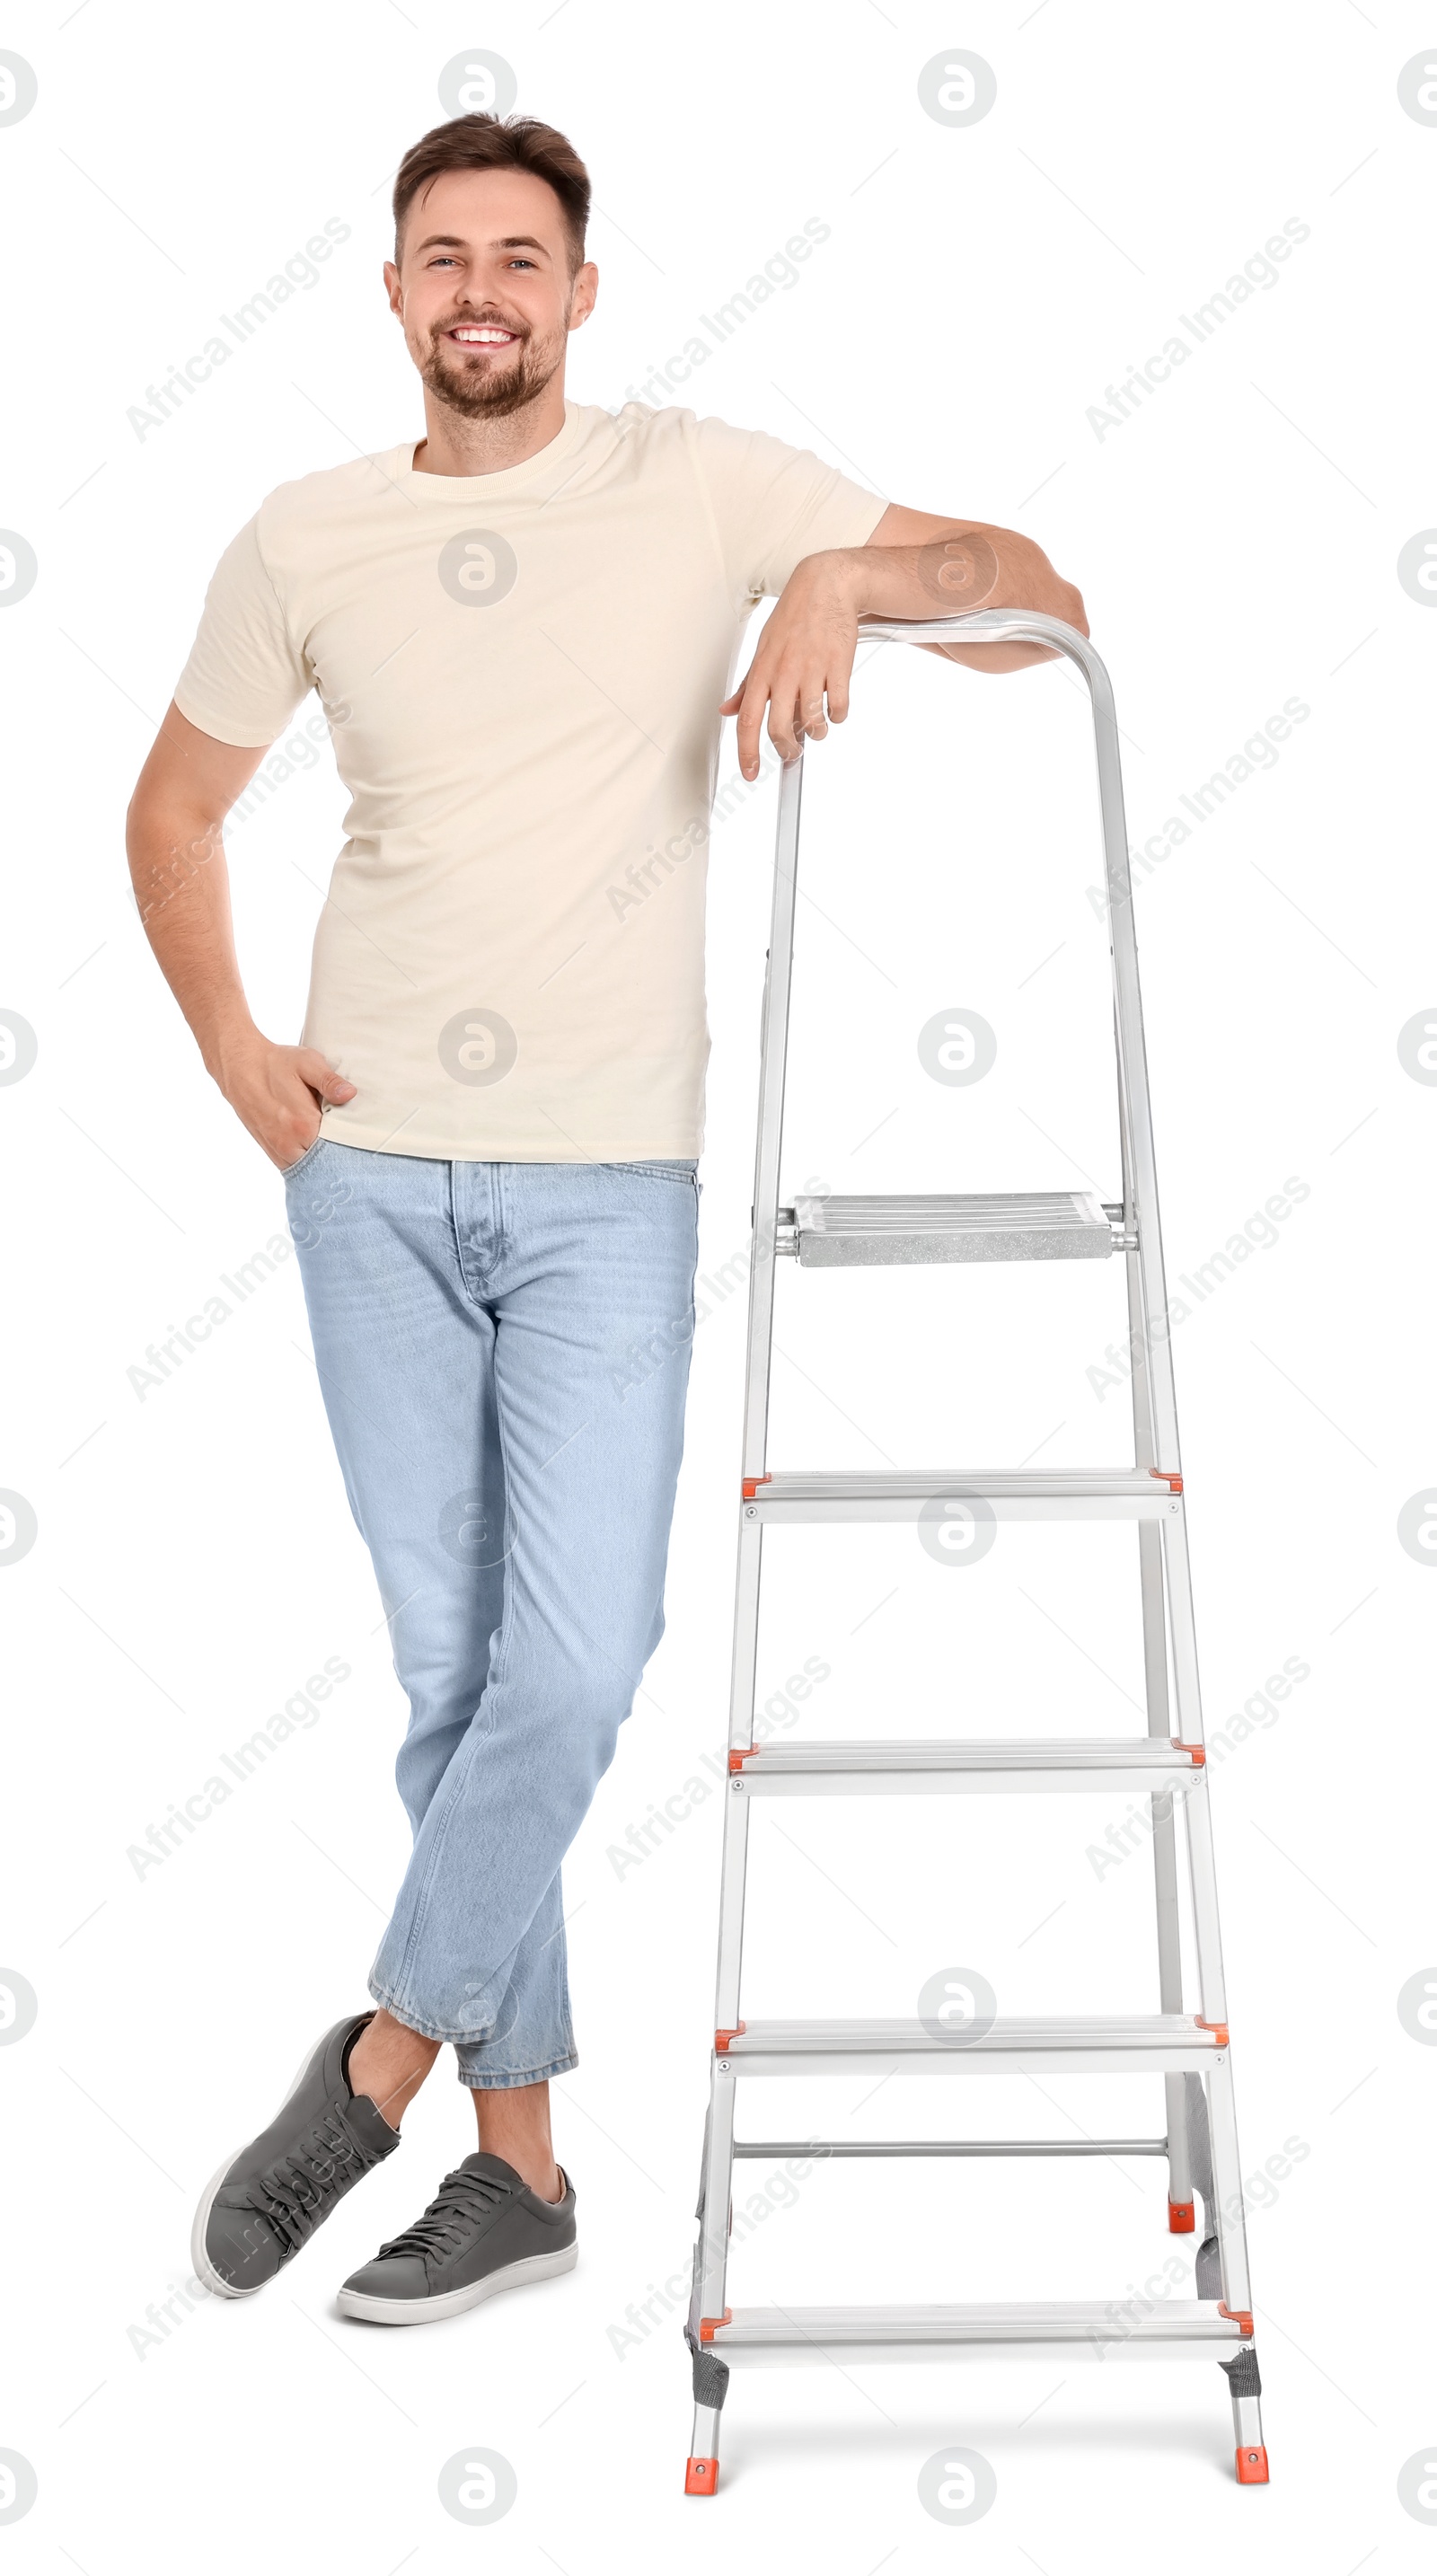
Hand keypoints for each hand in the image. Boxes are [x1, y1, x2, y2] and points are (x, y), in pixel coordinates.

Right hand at [211, 1030, 356, 1170]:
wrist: (240, 1067)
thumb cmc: (276, 1062)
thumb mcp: (307, 1062)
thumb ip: (330, 1081)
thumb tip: (350, 1094)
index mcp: (305, 1123)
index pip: (340, 1146)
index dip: (353, 1143)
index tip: (363, 1138)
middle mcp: (290, 1143)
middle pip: (326, 1162)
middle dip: (340, 1155)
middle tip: (353, 1145)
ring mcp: (278, 1150)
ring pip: (310, 1168)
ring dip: (323, 1161)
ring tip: (335, 1148)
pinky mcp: (270, 1150)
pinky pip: (294, 1167)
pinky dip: (307, 1162)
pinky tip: (316, 1151)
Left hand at [720, 551, 864, 780]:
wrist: (825, 586)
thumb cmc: (794, 618)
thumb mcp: (763, 649)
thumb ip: (747, 685)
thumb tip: (727, 710)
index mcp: (762, 670)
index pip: (747, 720)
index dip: (747, 752)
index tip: (750, 773)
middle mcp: (784, 672)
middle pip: (777, 728)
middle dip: (786, 749)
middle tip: (792, 753)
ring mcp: (812, 669)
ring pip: (811, 721)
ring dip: (816, 733)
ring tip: (818, 728)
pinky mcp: (839, 665)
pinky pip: (838, 706)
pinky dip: (838, 716)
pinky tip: (835, 710)